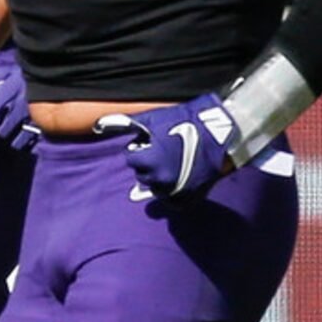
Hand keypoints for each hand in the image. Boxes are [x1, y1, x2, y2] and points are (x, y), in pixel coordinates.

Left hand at [116, 91, 239, 202]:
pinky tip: (180, 177)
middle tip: (167, 151)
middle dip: (150, 164)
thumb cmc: (186, 122)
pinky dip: (172, 191)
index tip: (156, 142)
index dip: (142, 148)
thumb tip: (98, 126)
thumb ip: (124, 124)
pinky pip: (169, 201)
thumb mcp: (153, 120)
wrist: (223, 133)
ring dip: (160, 177)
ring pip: (155, 188)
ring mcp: (175, 192)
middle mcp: (160, 180)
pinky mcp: (188, 199)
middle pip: (142, 174)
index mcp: (148, 161)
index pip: (132, 158)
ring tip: (176, 162)